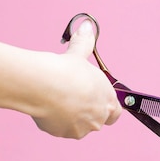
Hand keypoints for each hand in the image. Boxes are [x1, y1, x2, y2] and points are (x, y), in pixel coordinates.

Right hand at [31, 20, 121, 137]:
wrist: (43, 85)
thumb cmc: (66, 71)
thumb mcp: (78, 54)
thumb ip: (85, 43)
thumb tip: (86, 27)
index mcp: (108, 101)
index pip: (115, 112)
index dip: (106, 107)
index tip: (94, 100)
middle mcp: (98, 119)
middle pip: (95, 119)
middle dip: (84, 110)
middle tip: (70, 96)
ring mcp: (81, 129)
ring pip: (77, 125)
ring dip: (70, 116)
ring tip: (56, 98)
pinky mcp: (63, 133)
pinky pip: (60, 128)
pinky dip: (54, 120)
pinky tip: (46, 105)